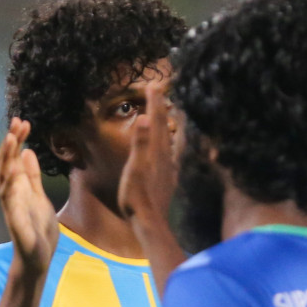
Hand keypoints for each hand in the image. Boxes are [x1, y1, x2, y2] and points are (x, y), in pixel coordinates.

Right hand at [0, 119, 57, 274]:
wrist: (38, 258)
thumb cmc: (38, 229)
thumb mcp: (39, 196)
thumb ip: (32, 176)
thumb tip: (27, 152)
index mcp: (18, 188)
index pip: (14, 159)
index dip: (17, 141)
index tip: (23, 122)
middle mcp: (11, 196)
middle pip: (6, 165)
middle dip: (10, 144)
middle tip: (16, 122)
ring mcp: (12, 209)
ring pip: (5, 180)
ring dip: (7, 160)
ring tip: (11, 140)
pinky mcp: (16, 224)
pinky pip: (10, 204)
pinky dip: (10, 188)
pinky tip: (14, 173)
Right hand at [119, 79, 177, 229]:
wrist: (150, 223)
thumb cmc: (137, 197)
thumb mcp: (134, 169)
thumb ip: (140, 144)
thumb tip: (145, 118)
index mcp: (156, 151)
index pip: (156, 121)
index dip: (154, 102)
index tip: (153, 84)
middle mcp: (166, 156)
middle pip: (165, 127)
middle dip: (161, 108)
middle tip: (160, 91)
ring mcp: (169, 168)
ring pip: (171, 140)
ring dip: (169, 125)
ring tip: (171, 113)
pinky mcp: (168, 179)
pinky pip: (172, 155)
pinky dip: (172, 144)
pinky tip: (172, 148)